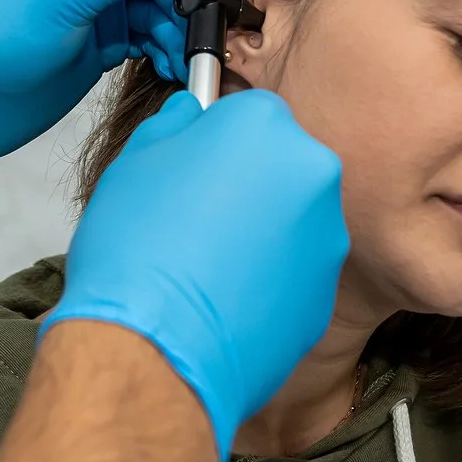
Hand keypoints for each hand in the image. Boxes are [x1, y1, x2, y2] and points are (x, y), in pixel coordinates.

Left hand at [0, 0, 219, 178]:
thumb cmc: (6, 34)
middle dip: (186, 1)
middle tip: (203, 29)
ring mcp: (101, 4)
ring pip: (164, 9)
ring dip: (179, 32)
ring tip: (181, 57)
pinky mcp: (106, 41)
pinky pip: (153, 39)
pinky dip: (166, 51)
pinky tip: (170, 67)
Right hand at [43, 89, 349, 458]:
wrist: (156, 346)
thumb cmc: (137, 249)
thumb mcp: (135, 161)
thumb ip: (173, 126)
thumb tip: (188, 116)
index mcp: (264, 126)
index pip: (250, 115)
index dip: (218, 142)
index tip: (197, 165)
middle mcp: (310, 172)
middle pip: (281, 166)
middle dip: (248, 185)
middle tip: (199, 217)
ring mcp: (326, 238)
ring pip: (293, 221)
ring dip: (260, 233)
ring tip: (208, 264)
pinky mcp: (325, 295)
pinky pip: (295, 274)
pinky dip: (267, 280)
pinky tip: (223, 299)